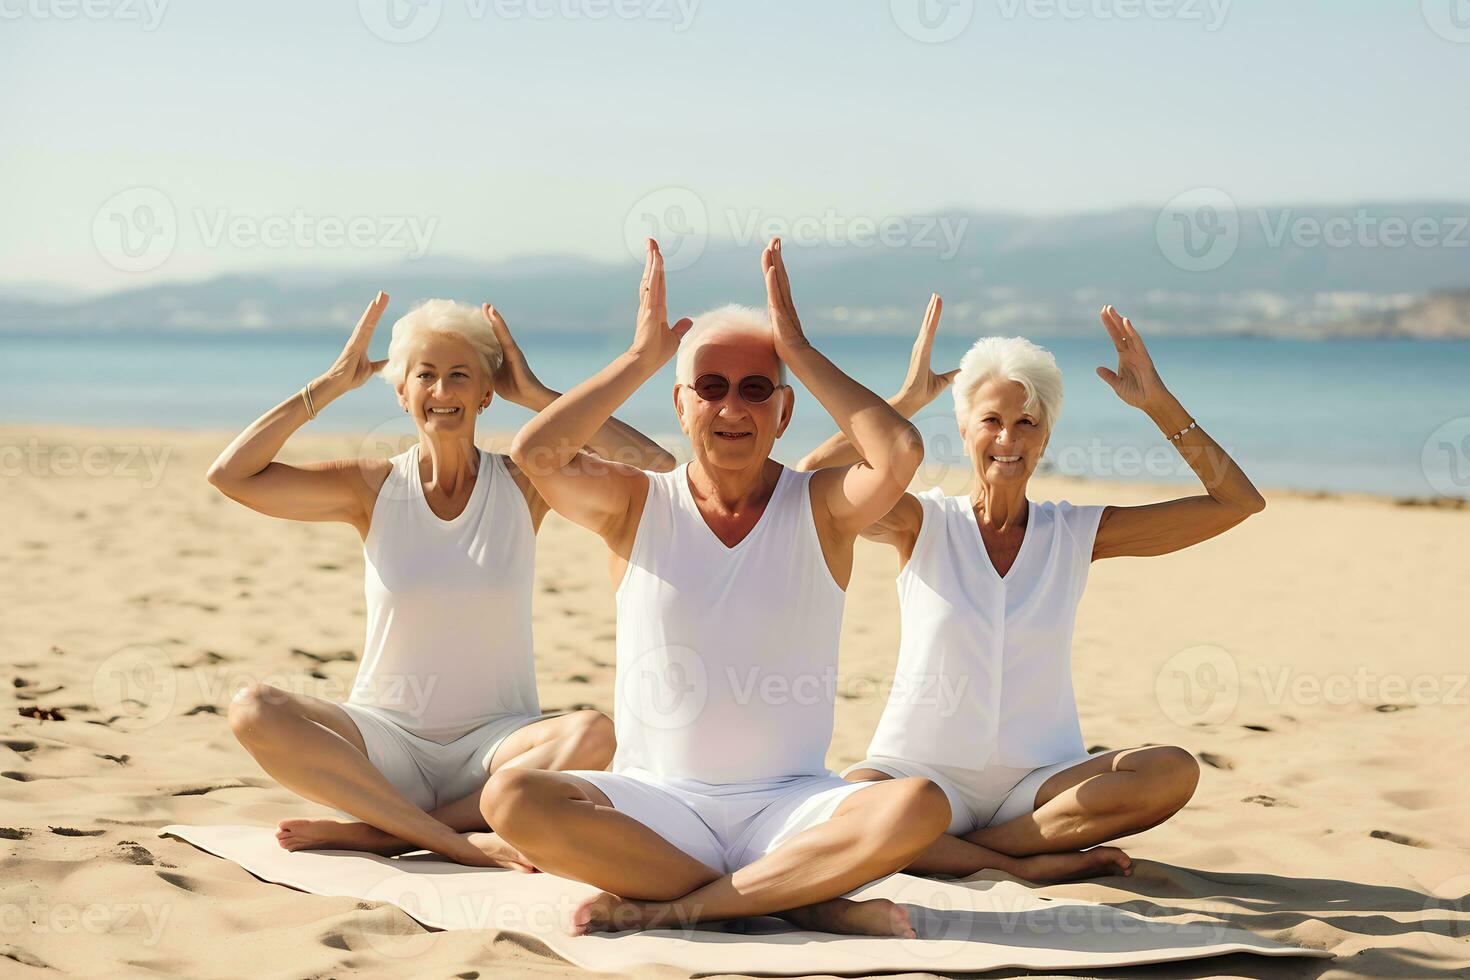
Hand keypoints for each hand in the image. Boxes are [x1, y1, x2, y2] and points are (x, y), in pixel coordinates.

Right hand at [317, 292, 388, 399]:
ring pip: (367, 321)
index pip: (372, 325)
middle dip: (377, 306)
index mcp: (362, 343)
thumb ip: (380, 364)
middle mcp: (359, 339)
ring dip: (374, 308)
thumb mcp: (371, 369)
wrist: (338, 384)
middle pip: (370, 319)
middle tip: (384, 293)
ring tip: (381, 296)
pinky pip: (363, 329)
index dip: (378, 313)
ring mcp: (355, 340)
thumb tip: (391, 362)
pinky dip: (368, 317)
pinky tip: (373, 307)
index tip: (384, 302)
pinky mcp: (353, 344)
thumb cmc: (351, 377)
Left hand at [483, 305, 549, 408]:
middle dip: (490, 318)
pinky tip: (494, 316)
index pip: (493, 338)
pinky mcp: (515, 353)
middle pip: (497, 331)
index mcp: (504, 355)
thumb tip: (471, 367)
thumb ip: (486, 369)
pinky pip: (505, 337)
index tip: (478, 316)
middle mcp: (510, 350)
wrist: (530, 397)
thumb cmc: (514, 389)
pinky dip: (499, 326)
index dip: (487, 327)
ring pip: (502, 331)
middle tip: (484, 305)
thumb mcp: (494, 378)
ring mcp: (513, 350)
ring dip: (495, 318)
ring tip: (488, 307)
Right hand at [629, 239, 691, 362]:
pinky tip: (655, 266)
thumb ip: (680, 328)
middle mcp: (650, 304)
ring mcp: (648, 307)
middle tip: (651, 240)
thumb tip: (688, 321)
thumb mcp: (674, 338)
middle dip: (652, 258)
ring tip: (653, 247)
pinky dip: (654, 277)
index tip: (656, 253)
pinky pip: (653, 290)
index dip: (657, 268)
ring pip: (651, 280)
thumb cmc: (656, 352)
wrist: (645, 362)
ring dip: (653, 263)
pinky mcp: (649, 312)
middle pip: (652, 276)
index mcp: (656, 308)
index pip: (658, 283)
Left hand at [762, 238, 809, 353]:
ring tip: (771, 246)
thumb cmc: (788, 347)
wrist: (799, 356)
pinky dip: (773, 281)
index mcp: (781, 303)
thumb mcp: (778, 330)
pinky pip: (776, 294)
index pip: (777, 279)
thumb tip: (775, 322)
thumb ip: (777, 323)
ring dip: (774, 262)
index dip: (774, 263)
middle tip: (775, 237)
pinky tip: (770, 268)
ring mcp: (784, 306)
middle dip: (776, 255)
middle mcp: (784, 301)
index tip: (772, 247)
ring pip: (778, 279)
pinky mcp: (781, 313)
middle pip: (779, 273)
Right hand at [895, 294, 958, 412]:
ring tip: (936, 297)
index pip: (930, 331)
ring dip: (932, 311)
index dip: (933, 318)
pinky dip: (931, 321)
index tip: (937, 305)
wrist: (912, 401)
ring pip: (928, 326)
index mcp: (924, 352)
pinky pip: (928, 334)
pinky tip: (934, 311)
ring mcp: (919, 349)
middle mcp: (920, 348)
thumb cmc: (923, 393)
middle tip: (937, 295)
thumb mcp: (943, 381)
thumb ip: (952, 375)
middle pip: (928, 325)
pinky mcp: (921, 353)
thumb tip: (962, 372)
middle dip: (932, 310)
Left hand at [1095, 305, 1168, 409]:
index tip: (1102, 313)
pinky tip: (1126, 322)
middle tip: (1106, 306)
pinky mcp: (1145, 358)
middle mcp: (1132, 352)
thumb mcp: (1117, 385)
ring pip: (1128, 334)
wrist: (1150, 402)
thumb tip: (1098, 368)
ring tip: (1112, 310)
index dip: (1109, 326)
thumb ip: (1109, 376)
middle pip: (1120, 332)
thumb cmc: (1136, 395)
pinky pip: (1138, 342)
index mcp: (1125, 357)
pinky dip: (1132, 332)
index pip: (1115, 337)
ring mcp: (1139, 354)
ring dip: (1120, 322)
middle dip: (1113, 319)